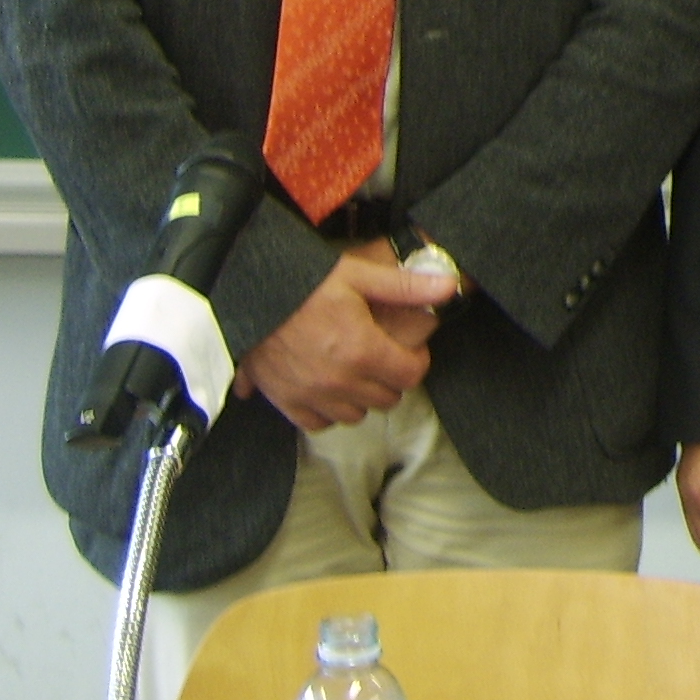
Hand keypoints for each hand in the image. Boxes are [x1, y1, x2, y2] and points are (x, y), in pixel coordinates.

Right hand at [231, 250, 457, 431]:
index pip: (410, 376)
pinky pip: (319, 423)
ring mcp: (312, 396)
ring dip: (362, 397)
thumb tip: (450, 286)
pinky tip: (328, 388)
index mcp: (363, 350)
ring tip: (356, 372)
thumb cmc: (306, 283)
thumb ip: (407, 286)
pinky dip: (328, 411)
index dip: (416, 362)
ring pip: (356, 415)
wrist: (250, 295)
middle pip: (387, 398)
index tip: (409, 350)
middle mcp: (340, 381)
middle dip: (391, 379)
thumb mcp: (360, 275)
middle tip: (383, 357)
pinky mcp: (287, 402)